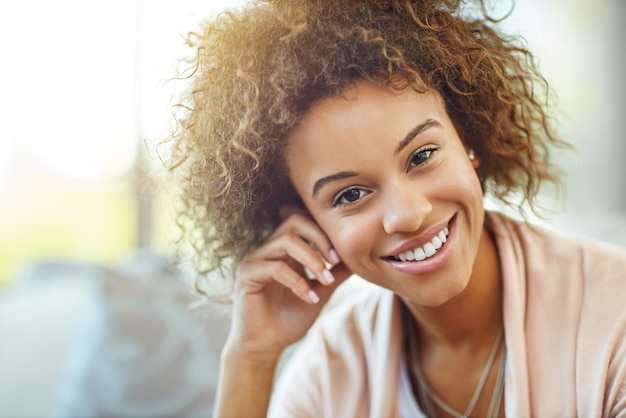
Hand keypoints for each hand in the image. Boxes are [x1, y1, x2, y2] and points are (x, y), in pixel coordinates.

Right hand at [226, 206, 351, 358]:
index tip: (341, 256)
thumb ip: (335, 275)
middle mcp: (268, 250)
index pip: (303, 222)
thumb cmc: (289, 320)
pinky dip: (298, 282)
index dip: (324, 232)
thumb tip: (358, 259)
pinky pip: (276, 267)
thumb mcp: (320, 293)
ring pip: (287, 241)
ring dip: (313, 260)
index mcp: (284, 251)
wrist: (265, 348)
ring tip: (327, 281)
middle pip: (294, 221)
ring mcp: (256, 260)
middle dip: (319, 238)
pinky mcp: (247, 275)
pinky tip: (310, 298)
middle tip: (335, 260)